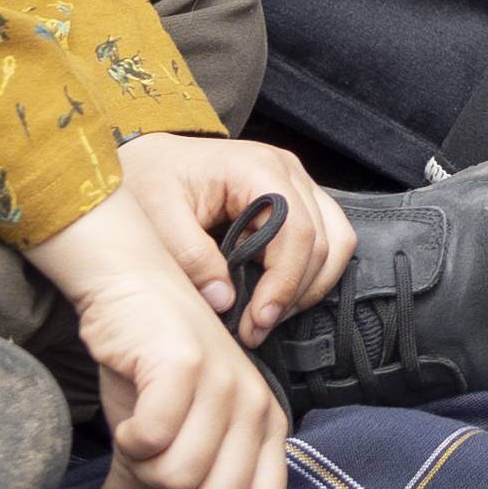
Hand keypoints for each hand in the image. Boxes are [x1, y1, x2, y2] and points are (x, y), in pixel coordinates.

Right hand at [27, 186, 292, 488]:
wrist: (130, 287)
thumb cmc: (150, 364)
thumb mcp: (161, 434)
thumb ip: (154, 486)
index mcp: (266, 430)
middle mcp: (257, 408)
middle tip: (148, 465)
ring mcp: (226, 384)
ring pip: (182, 480)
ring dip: (144, 469)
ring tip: (139, 435)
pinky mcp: (186, 365)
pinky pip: (155, 441)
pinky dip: (130, 442)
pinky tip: (130, 418)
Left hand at [115, 130, 349, 344]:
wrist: (150, 159)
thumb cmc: (151, 181)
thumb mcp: (157, 216)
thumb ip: (190, 256)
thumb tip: (225, 300)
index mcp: (257, 168)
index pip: (296, 230)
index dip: (284, 282)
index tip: (257, 321)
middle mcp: (288, 171)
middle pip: (323, 241)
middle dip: (294, 294)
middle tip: (256, 329)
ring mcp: (298, 184)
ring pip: (337, 241)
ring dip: (309, 286)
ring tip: (268, 316)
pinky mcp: (298, 200)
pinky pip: (327, 239)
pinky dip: (309, 274)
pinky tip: (275, 294)